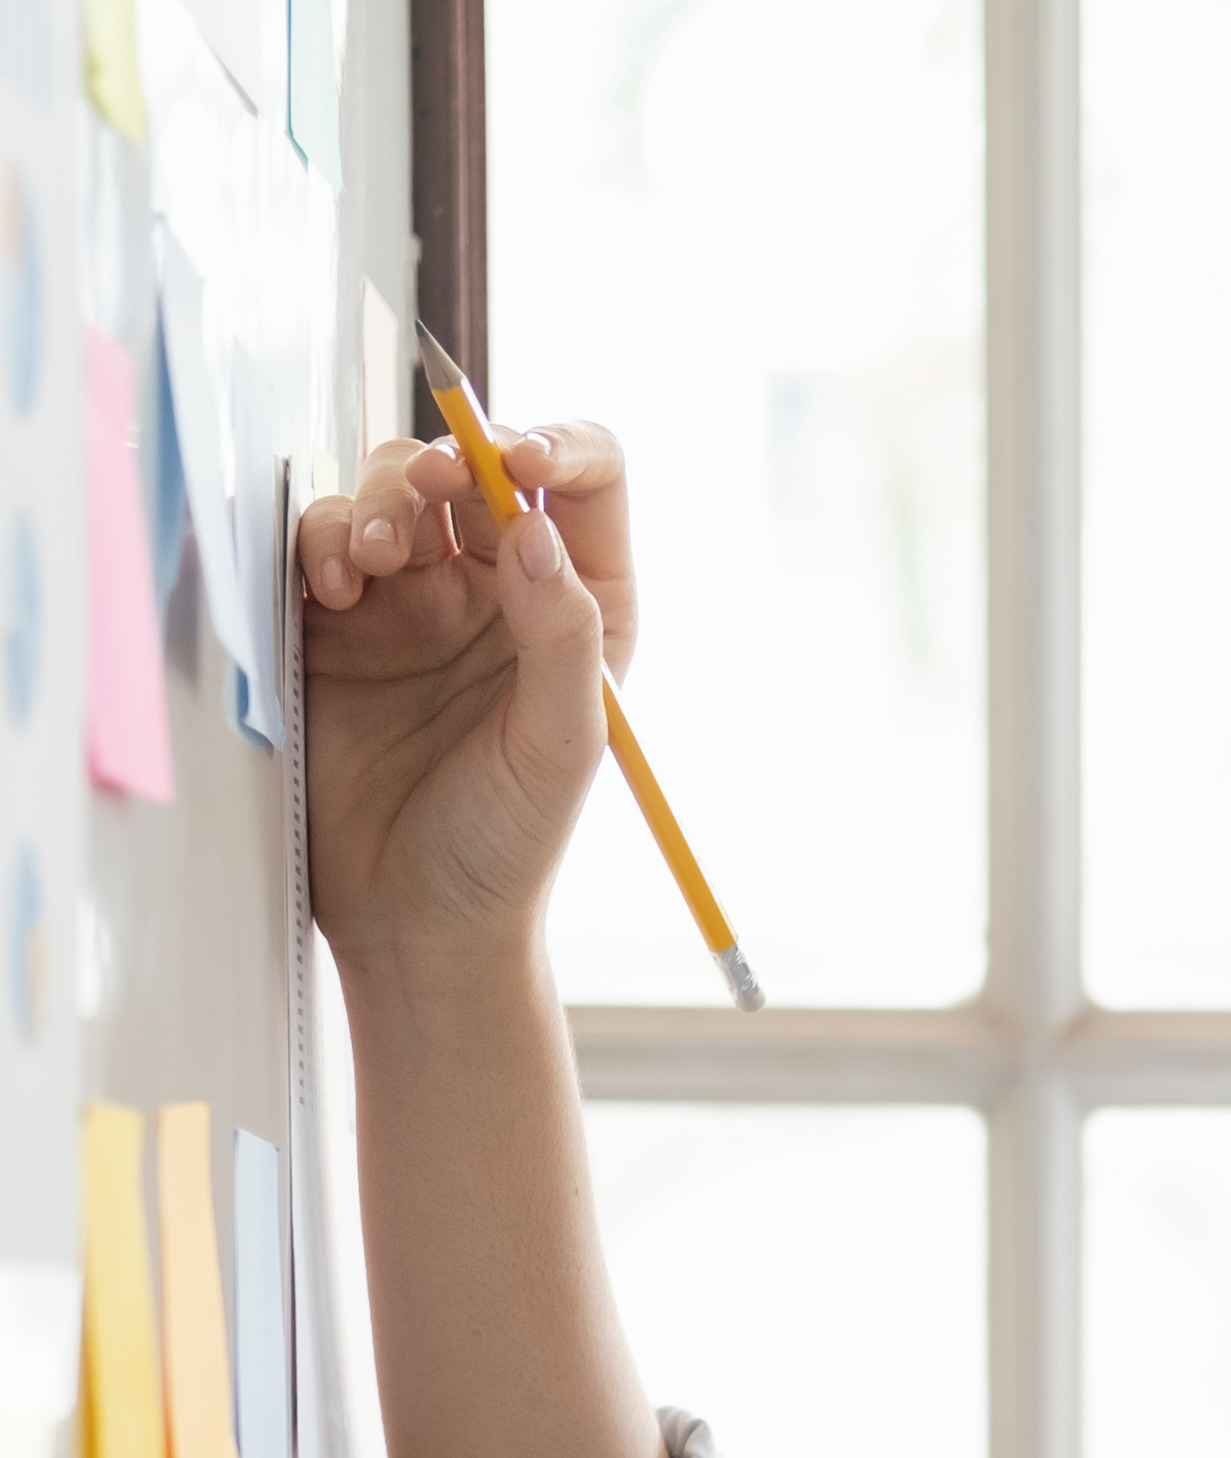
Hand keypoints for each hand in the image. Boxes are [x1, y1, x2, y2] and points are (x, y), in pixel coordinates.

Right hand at [292, 425, 636, 969]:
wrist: (413, 917)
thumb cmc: (507, 841)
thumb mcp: (560, 742)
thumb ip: (561, 632)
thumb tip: (536, 526)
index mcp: (580, 601)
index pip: (586, 477)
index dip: (554, 444)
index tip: (518, 459)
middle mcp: (499, 587)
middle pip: (474, 469)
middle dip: (448, 462)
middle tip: (427, 495)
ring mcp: (413, 601)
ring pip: (392, 494)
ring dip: (379, 504)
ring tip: (372, 567)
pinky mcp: (334, 626)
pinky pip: (323, 545)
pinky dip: (322, 542)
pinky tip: (330, 591)